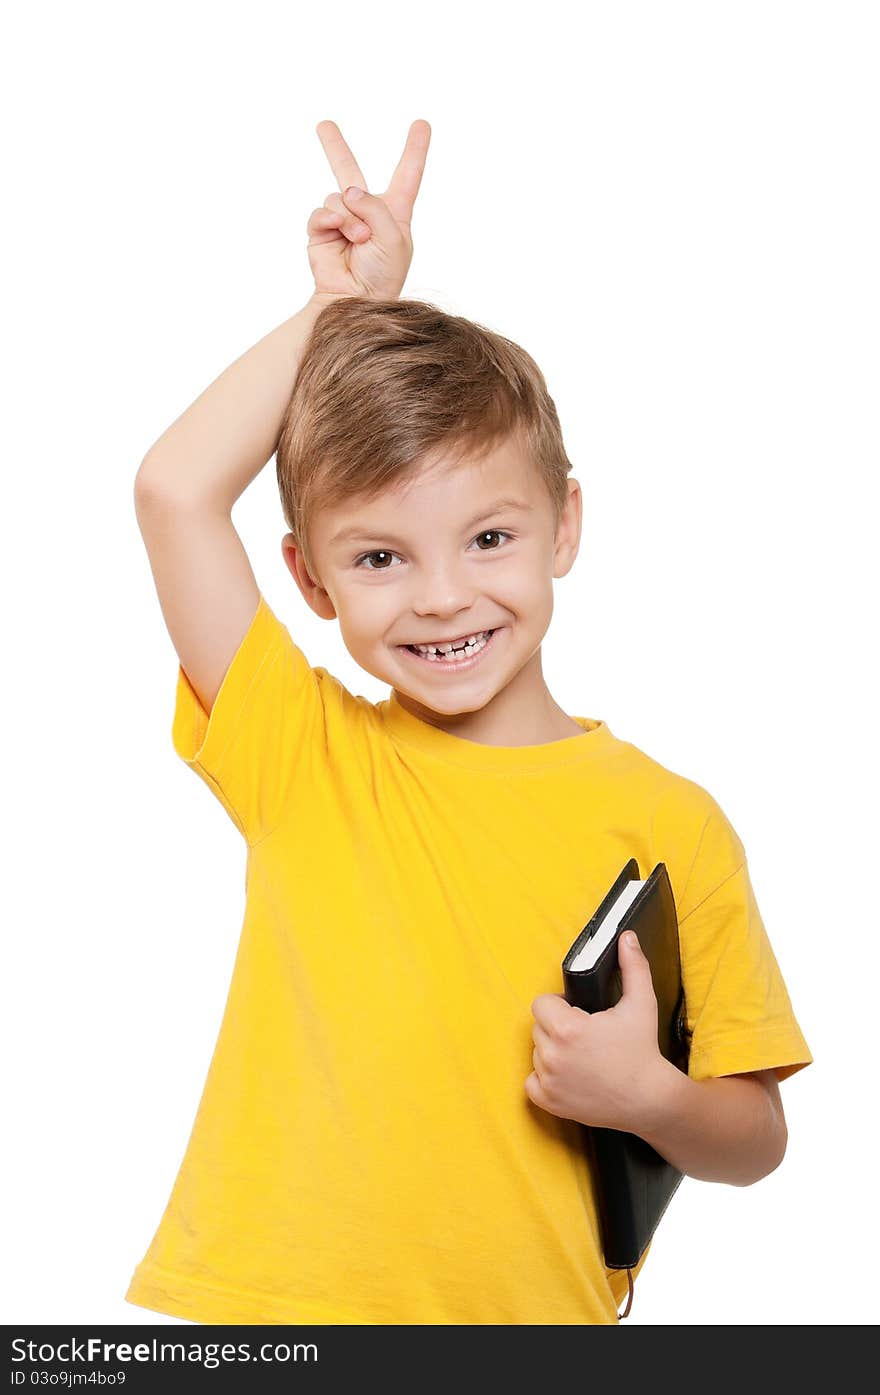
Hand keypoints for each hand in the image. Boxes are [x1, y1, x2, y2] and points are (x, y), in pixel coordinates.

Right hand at [306, 118, 430, 301]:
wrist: (354, 303)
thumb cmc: (383, 277)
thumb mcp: (394, 238)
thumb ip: (375, 207)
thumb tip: (347, 192)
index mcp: (394, 214)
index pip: (407, 175)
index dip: (415, 150)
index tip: (422, 124)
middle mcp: (366, 213)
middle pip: (348, 170)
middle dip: (334, 146)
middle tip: (324, 125)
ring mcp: (341, 221)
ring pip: (339, 195)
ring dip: (350, 217)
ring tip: (359, 241)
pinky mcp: (321, 231)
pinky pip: (322, 211)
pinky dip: (332, 220)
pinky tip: (340, 236)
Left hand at [525, 932, 668, 1132]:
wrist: (650, 1099)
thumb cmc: (643, 1051)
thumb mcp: (641, 1003)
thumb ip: (633, 966)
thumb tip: (626, 937)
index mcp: (567, 1028)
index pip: (541, 1004)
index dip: (559, 1005)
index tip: (577, 1012)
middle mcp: (553, 1055)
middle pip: (538, 1027)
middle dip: (557, 1026)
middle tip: (584, 1034)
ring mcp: (549, 1081)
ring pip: (536, 1053)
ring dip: (552, 1051)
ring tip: (580, 1054)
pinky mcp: (550, 1102)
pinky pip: (531, 1083)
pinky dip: (544, 1079)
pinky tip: (567, 1075)